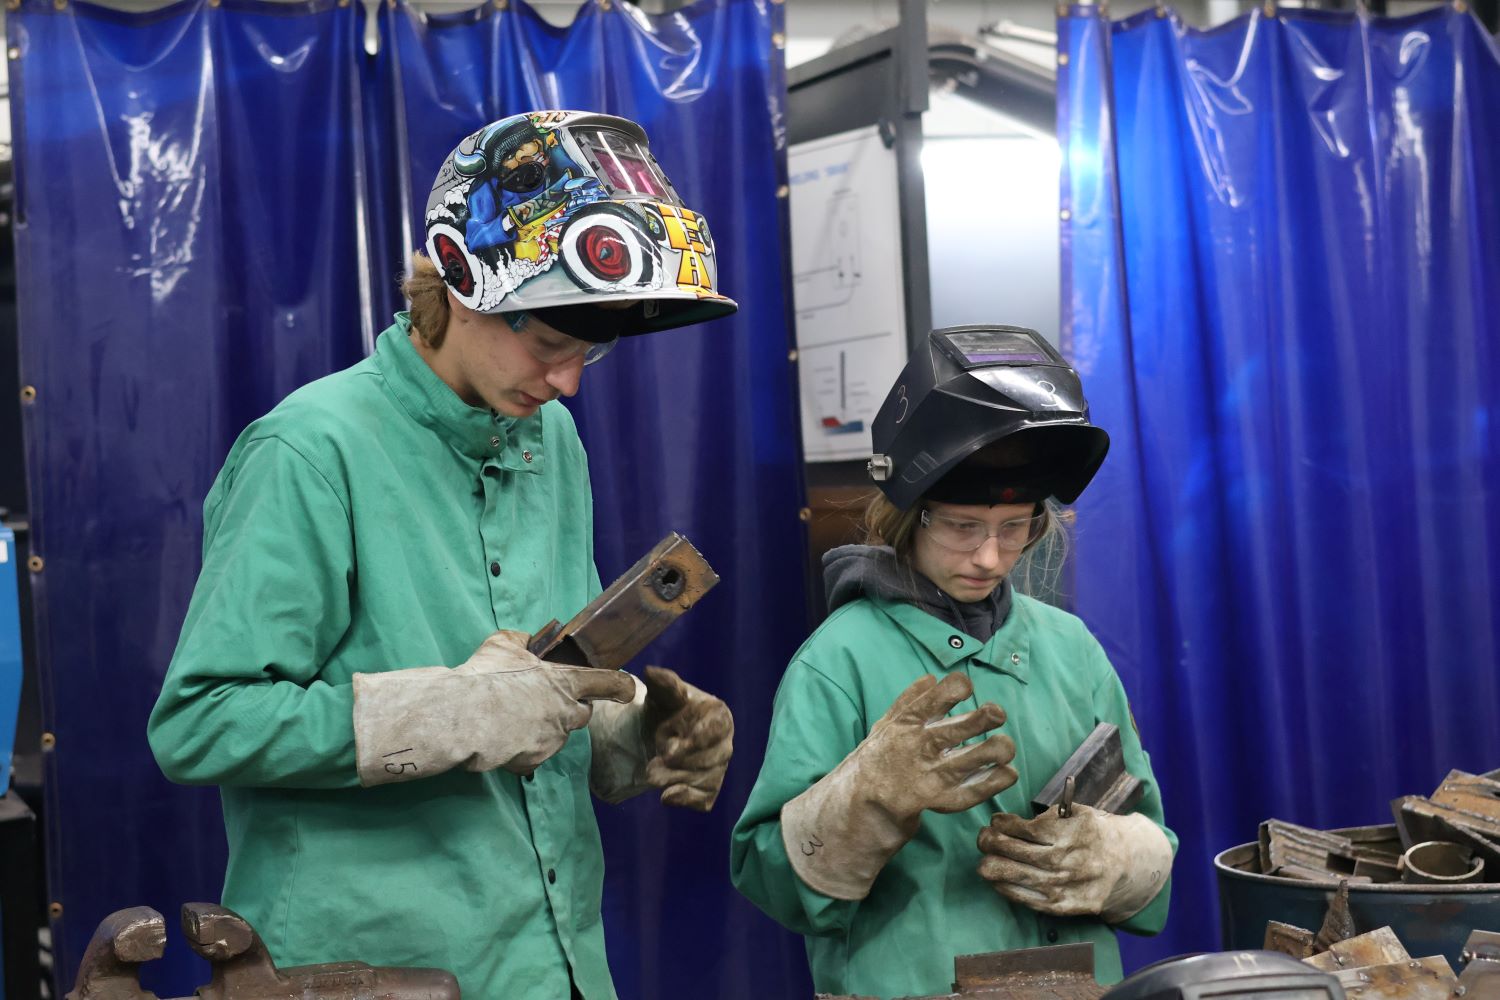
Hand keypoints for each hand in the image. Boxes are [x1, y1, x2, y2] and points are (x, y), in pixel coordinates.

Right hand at [352, 630, 637, 785]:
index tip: (627, 688)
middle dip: (569, 709)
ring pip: (557, 734)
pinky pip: (534, 754)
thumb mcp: (503, 644)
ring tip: (515, 719)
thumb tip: (527, 639)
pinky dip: (524, 748)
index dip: (620, 685)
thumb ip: (521, 640)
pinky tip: (504, 738)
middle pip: (582, 714)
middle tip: (543, 701)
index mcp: (566, 682)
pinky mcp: (534, 760)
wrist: (465, 716)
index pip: (607, 682)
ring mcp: (552, 740)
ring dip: (545, 728)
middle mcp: (566, 713)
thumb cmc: (488, 676)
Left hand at [640, 666, 733, 810]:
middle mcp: (725, 744)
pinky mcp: (709, 789)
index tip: (670, 750)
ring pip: (704, 781)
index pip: (716, 731)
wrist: (660, 734)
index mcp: (720, 717)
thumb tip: (651, 672)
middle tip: (654, 763)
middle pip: (711, 760)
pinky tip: (667, 796)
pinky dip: (686, 800)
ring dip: (675, 780)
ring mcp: (719, 768)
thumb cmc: (668, 710)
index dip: (695, 741)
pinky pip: (704, 800)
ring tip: (652, 773)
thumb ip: (663, 684)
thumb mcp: (663, 694)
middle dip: (680, 764)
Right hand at [855, 673, 1018, 828]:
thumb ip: (908, 700)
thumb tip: (932, 679)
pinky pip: (974, 791)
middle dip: (986, 717)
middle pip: (960, 729)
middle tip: (996, 713)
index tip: (966, 687)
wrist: (864, 799)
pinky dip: (996, 781)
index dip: (956, 687)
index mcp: (908, 724)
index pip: (935, 699)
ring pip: (973, 760)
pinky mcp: (942, 799)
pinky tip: (1007, 772)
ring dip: (996, 750)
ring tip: (1004, 746)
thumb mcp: (885, 723)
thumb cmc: (879, 756)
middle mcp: (922, 747)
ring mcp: (933, 774)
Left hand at [976, 803, 1172, 921]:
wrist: (1127, 865)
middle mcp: (1069, 861)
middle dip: (992, 844)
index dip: (1004, 825)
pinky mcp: (1066, 906)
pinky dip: (1009, 890)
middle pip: (1018, 852)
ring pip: (1019, 877)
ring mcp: (1066, 886)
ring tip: (982, 863)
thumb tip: (1009, 822)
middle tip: (982, 839)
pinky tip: (997, 883)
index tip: (995, 821)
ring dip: (994, 869)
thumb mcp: (1080, 813)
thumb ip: (1050, 815)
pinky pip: (1030, 900)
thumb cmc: (1096, 834)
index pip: (1027, 829)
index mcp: (1072, 833)